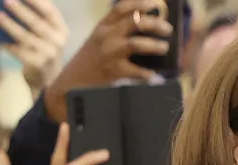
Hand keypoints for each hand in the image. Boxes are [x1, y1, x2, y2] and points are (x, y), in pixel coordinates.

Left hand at [0, 0, 69, 91]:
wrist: (48, 79)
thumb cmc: (44, 50)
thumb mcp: (49, 35)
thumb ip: (39, 20)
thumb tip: (17, 3)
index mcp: (62, 29)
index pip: (50, 11)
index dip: (37, 1)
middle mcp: (58, 41)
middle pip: (36, 23)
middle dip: (20, 10)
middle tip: (6, 0)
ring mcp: (49, 54)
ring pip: (26, 37)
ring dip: (10, 25)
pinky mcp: (39, 65)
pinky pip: (20, 52)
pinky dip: (8, 45)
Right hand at [44, 0, 172, 121]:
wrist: (69, 84)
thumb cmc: (88, 62)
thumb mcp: (97, 40)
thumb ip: (115, 32)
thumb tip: (145, 31)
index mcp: (102, 27)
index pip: (122, 7)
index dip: (140, 3)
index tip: (155, 3)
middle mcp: (106, 36)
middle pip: (135, 22)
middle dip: (155, 23)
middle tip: (167, 29)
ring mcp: (109, 53)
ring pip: (136, 44)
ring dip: (154, 45)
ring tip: (164, 47)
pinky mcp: (112, 71)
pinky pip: (135, 71)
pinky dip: (146, 74)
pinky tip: (153, 75)